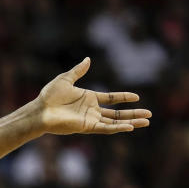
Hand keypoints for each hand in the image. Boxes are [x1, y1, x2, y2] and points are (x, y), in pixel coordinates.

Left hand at [36, 57, 150, 134]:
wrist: (40, 110)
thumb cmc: (49, 96)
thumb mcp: (65, 79)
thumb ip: (78, 71)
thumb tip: (88, 59)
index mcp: (89, 98)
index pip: (111, 98)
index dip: (123, 97)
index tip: (137, 97)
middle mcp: (91, 110)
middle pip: (117, 113)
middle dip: (133, 114)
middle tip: (149, 115)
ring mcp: (90, 119)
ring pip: (114, 122)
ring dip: (130, 122)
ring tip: (146, 122)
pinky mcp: (86, 126)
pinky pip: (105, 128)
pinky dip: (117, 128)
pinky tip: (129, 127)